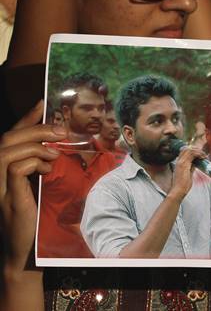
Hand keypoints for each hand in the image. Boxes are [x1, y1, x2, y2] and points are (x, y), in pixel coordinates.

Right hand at [1, 101, 65, 273]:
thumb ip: (43, 167)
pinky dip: (33, 162)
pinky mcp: (7, 197)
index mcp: (4, 171)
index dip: (25, 118)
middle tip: (60, 130)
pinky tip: (47, 168)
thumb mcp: (40, 187)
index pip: (10, 137)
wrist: (26, 252)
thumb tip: (58, 147)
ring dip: (35, 145)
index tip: (42, 102)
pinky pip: (15, 168)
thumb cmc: (35, 221)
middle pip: (7, 139)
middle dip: (35, 128)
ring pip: (7, 150)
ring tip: (56, 152)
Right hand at [170, 146, 203, 197]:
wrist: (178, 190)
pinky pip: (191, 154)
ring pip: (189, 150)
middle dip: (196, 149)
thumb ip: (191, 168)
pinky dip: (198, 153)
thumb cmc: (183, 185)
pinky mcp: (184, 164)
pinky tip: (203, 157)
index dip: (192, 150)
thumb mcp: (188, 174)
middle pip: (186, 149)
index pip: (184, 152)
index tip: (200, 154)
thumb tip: (195, 164)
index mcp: (179, 163)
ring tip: (204, 156)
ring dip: (198, 151)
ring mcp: (181, 162)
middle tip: (203, 154)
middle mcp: (179, 161)